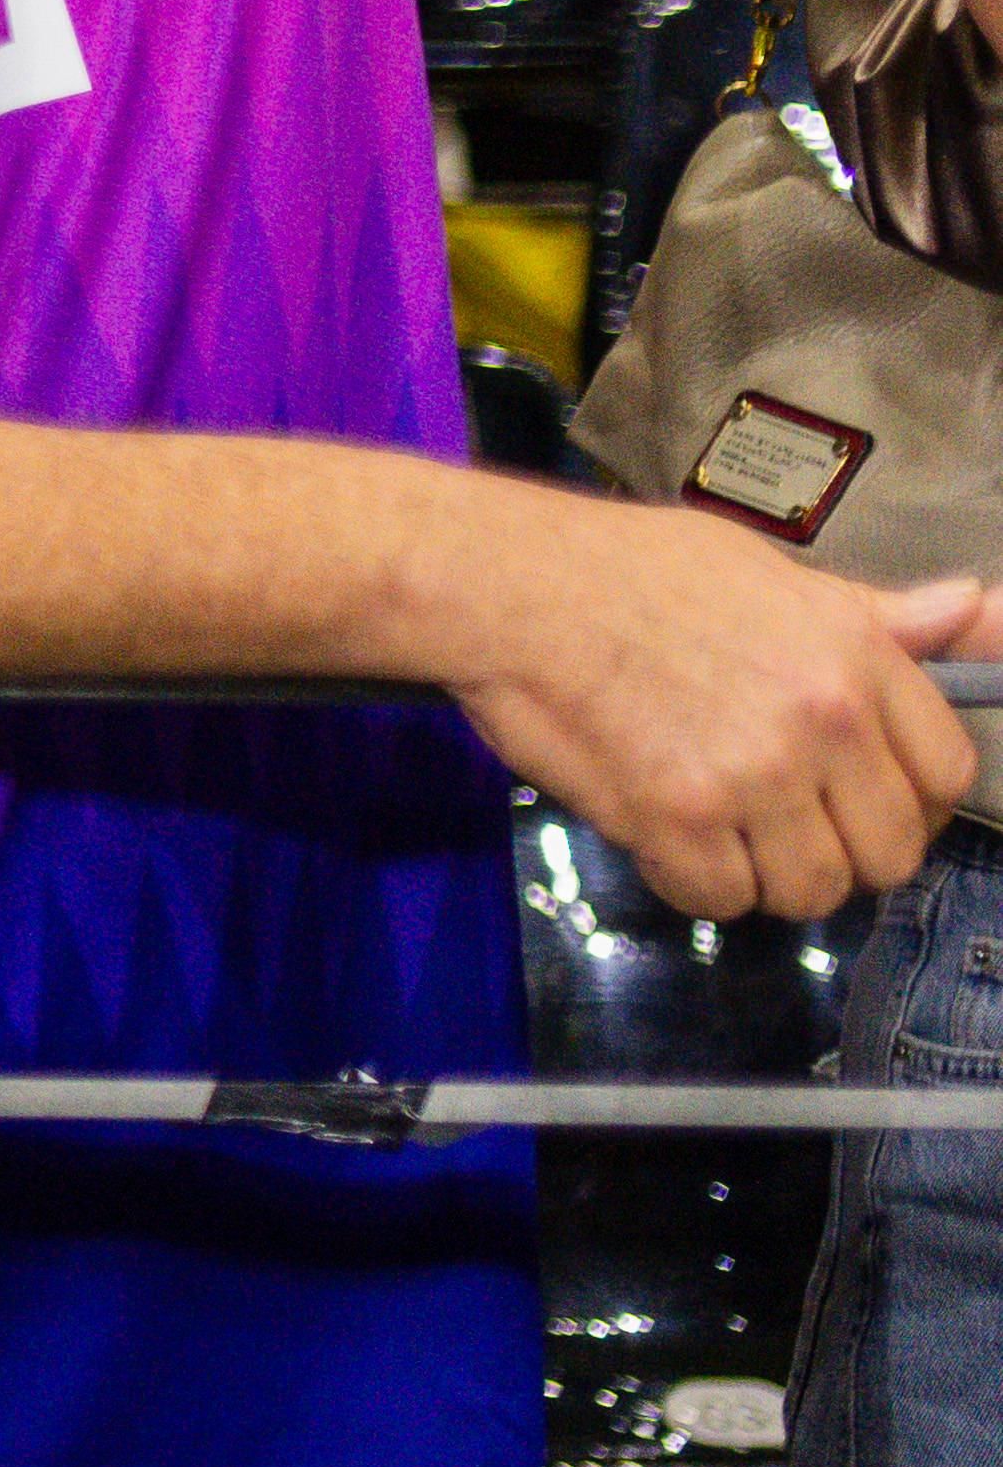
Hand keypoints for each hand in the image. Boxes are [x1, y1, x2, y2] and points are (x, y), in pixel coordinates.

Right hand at [436, 498, 984, 915]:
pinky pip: (719, 898)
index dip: (911, 805)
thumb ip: (873, 615)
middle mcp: (823, 720)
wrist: (510, 586)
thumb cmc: (628, 568)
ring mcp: (754, 774)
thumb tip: (975, 607)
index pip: (945, 773)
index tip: (862, 804)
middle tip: (782, 831)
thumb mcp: (770, 573)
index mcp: (855, 656)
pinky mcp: (679, 817)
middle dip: (840, 854)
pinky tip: (664, 839)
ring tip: (719, 838)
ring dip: (766, 879)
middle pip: (888, 852)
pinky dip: (692, 884)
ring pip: (810, 890)